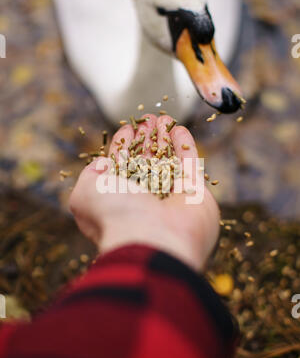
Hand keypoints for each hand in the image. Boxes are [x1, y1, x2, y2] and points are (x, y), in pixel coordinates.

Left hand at [70, 114, 219, 271]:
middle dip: (146, 139)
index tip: (126, 128)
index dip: (123, 147)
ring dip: (165, 138)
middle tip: (147, 118)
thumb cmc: (115, 217)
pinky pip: (190, 165)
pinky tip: (179, 129)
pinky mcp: (195, 194)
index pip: (121, 168)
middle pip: (146, 162)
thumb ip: (89, 177)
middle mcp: (146, 201)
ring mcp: (172, 198)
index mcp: (120, 202)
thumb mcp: (84, 196)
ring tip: (162, 117)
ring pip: (168, 161)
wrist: (153, 240)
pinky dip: (185, 146)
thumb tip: (101, 164)